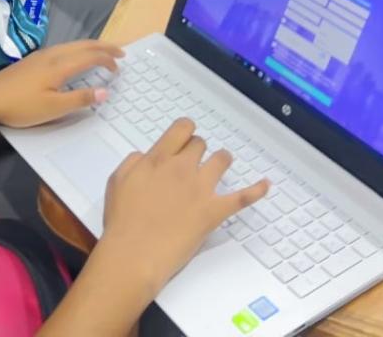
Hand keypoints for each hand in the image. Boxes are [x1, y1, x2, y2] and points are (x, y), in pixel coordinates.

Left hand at [0, 40, 122, 127]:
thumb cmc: (20, 105)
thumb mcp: (53, 108)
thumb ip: (80, 99)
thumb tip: (105, 91)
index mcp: (60, 65)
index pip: (91, 56)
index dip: (108, 60)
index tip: (120, 68)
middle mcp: (52, 55)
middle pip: (83, 44)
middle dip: (104, 47)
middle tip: (120, 52)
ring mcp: (41, 56)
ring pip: (72, 45)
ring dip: (90, 47)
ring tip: (102, 53)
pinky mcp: (32, 60)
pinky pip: (63, 48)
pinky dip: (77, 50)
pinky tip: (74, 58)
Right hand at [96, 118, 268, 296]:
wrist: (134, 253)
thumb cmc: (122, 222)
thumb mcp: (117, 182)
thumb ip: (134, 162)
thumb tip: (147, 156)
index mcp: (157, 159)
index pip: (181, 129)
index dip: (185, 132)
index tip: (185, 138)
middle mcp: (182, 168)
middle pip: (200, 144)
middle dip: (197, 150)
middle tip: (192, 163)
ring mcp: (201, 189)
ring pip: (222, 160)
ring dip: (221, 160)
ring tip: (220, 166)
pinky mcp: (214, 211)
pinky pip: (242, 197)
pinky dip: (256, 190)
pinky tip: (265, 184)